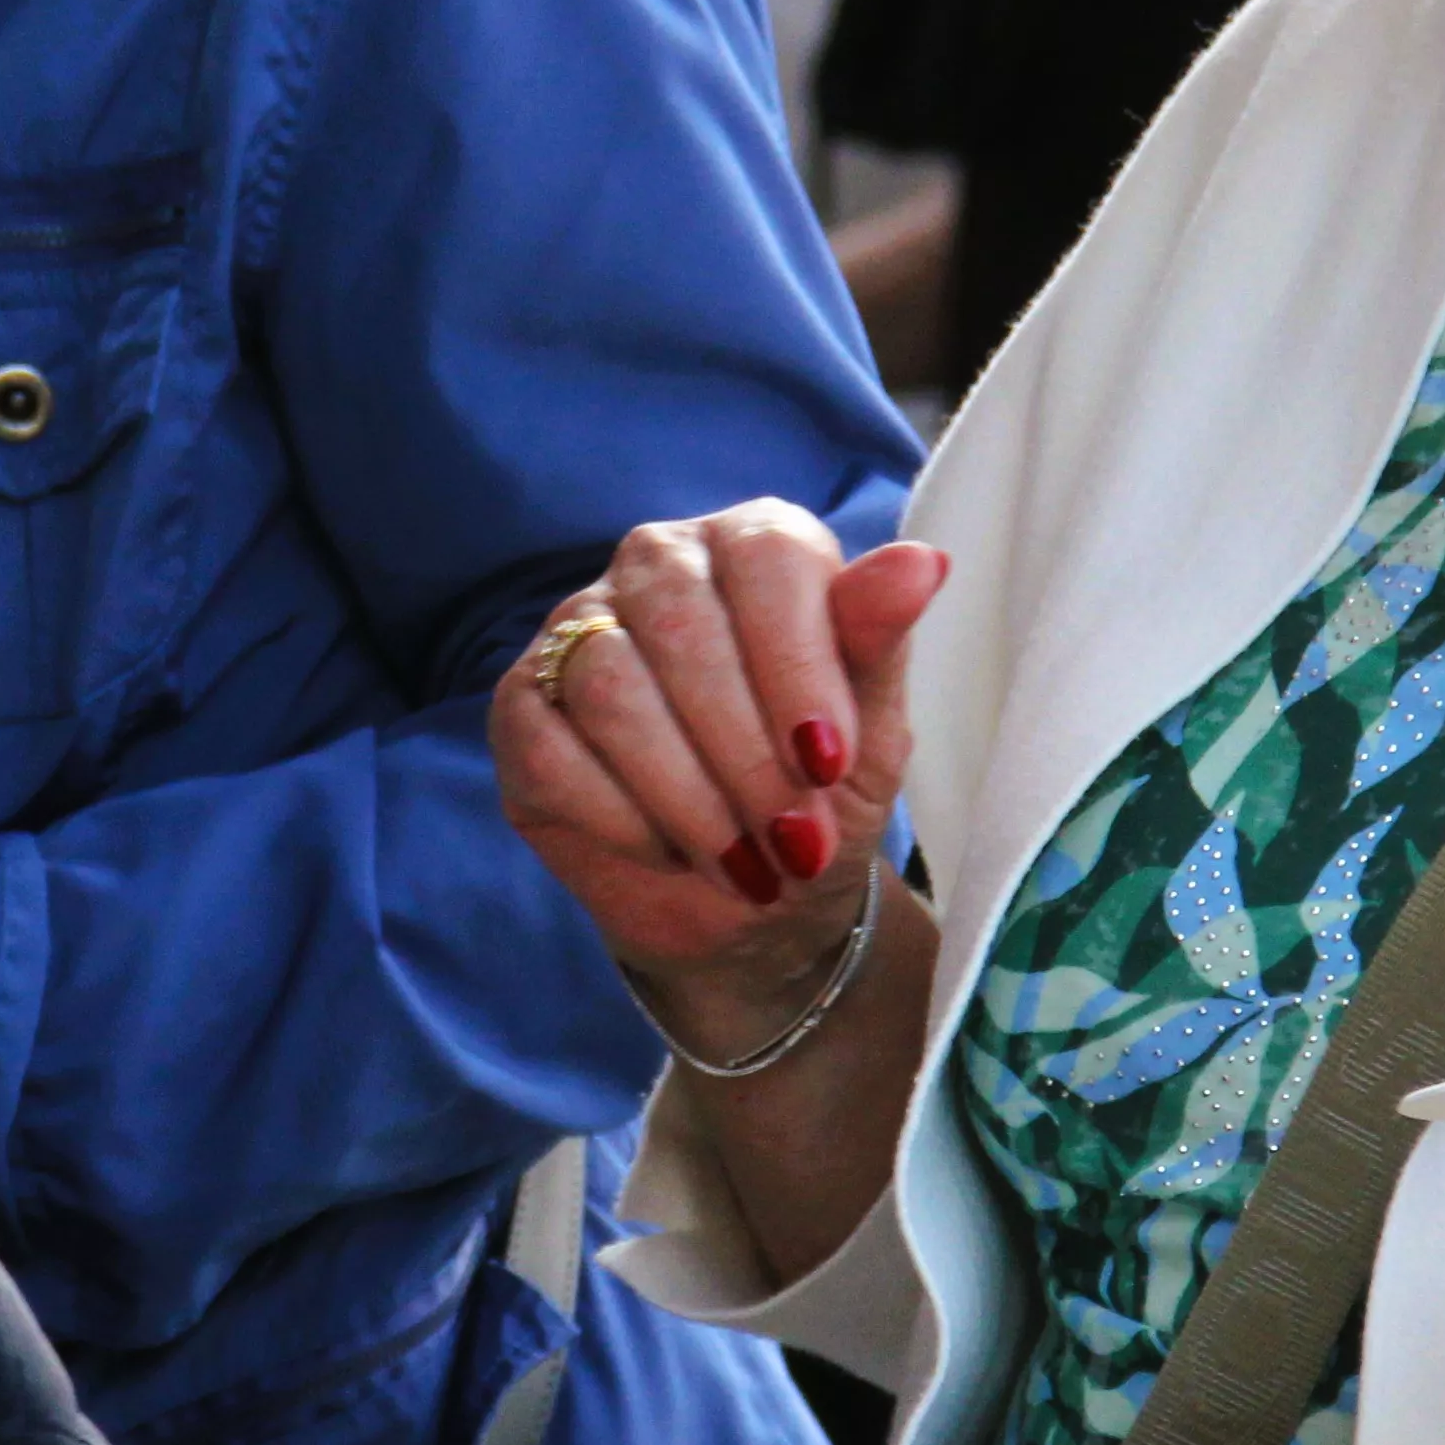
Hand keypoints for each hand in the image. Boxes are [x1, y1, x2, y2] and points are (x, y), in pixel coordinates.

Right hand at [493, 503, 948, 1059]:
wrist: (758, 901)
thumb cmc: (821, 795)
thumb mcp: (873, 733)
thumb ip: (879, 644)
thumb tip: (923, 562)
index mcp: (753, 544)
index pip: (768, 560)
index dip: (798, 666)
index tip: (830, 763)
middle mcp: (657, 564)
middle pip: (680, 624)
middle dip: (744, 752)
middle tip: (792, 842)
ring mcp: (578, 631)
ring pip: (610, 687)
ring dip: (686, 795)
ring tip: (741, 861)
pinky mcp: (521, 707)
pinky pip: (547, 747)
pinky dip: (618, 816)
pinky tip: (665, 850)